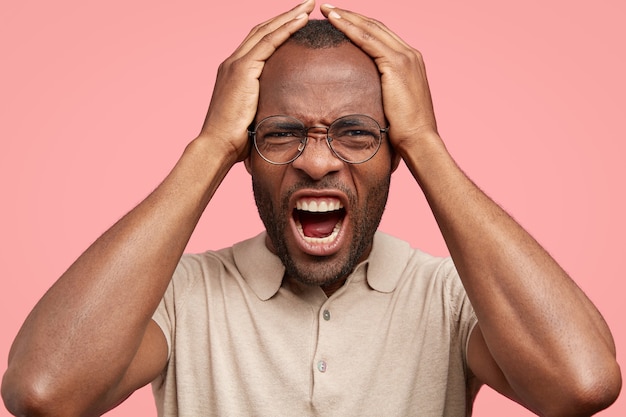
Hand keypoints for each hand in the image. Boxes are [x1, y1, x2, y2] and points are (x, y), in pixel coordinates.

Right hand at [199, 0, 314, 162]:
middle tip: (307, 4)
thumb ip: (265, 107)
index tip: (298, 20)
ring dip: (289, 16)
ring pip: (266, 31)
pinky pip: (268, 43)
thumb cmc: (235, 140)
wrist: (218, 145)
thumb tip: (284, 114)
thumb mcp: (252, 117)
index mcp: (234, 72)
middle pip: (262, 29)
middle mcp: (232, 62)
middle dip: (286, 15)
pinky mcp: (242, 70)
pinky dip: (286, 29)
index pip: (258, 42)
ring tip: (309, 6)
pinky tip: (302, 21)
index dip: (278, 28)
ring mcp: (236, 64)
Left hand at [320, 4, 438, 156]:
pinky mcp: (396, 64)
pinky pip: (368, 40)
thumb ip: (383, 92)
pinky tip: (334, 22)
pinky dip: (350, 28)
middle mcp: (410, 54)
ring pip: (370, 28)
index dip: (360, 25)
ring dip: (346, 17)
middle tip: (329, 8)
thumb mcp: (393, 104)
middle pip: (376, 26)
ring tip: (327, 9)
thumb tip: (364, 97)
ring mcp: (405, 57)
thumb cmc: (404, 130)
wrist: (419, 139)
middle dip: (351, 15)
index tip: (341, 19)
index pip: (381, 35)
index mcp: (411, 61)